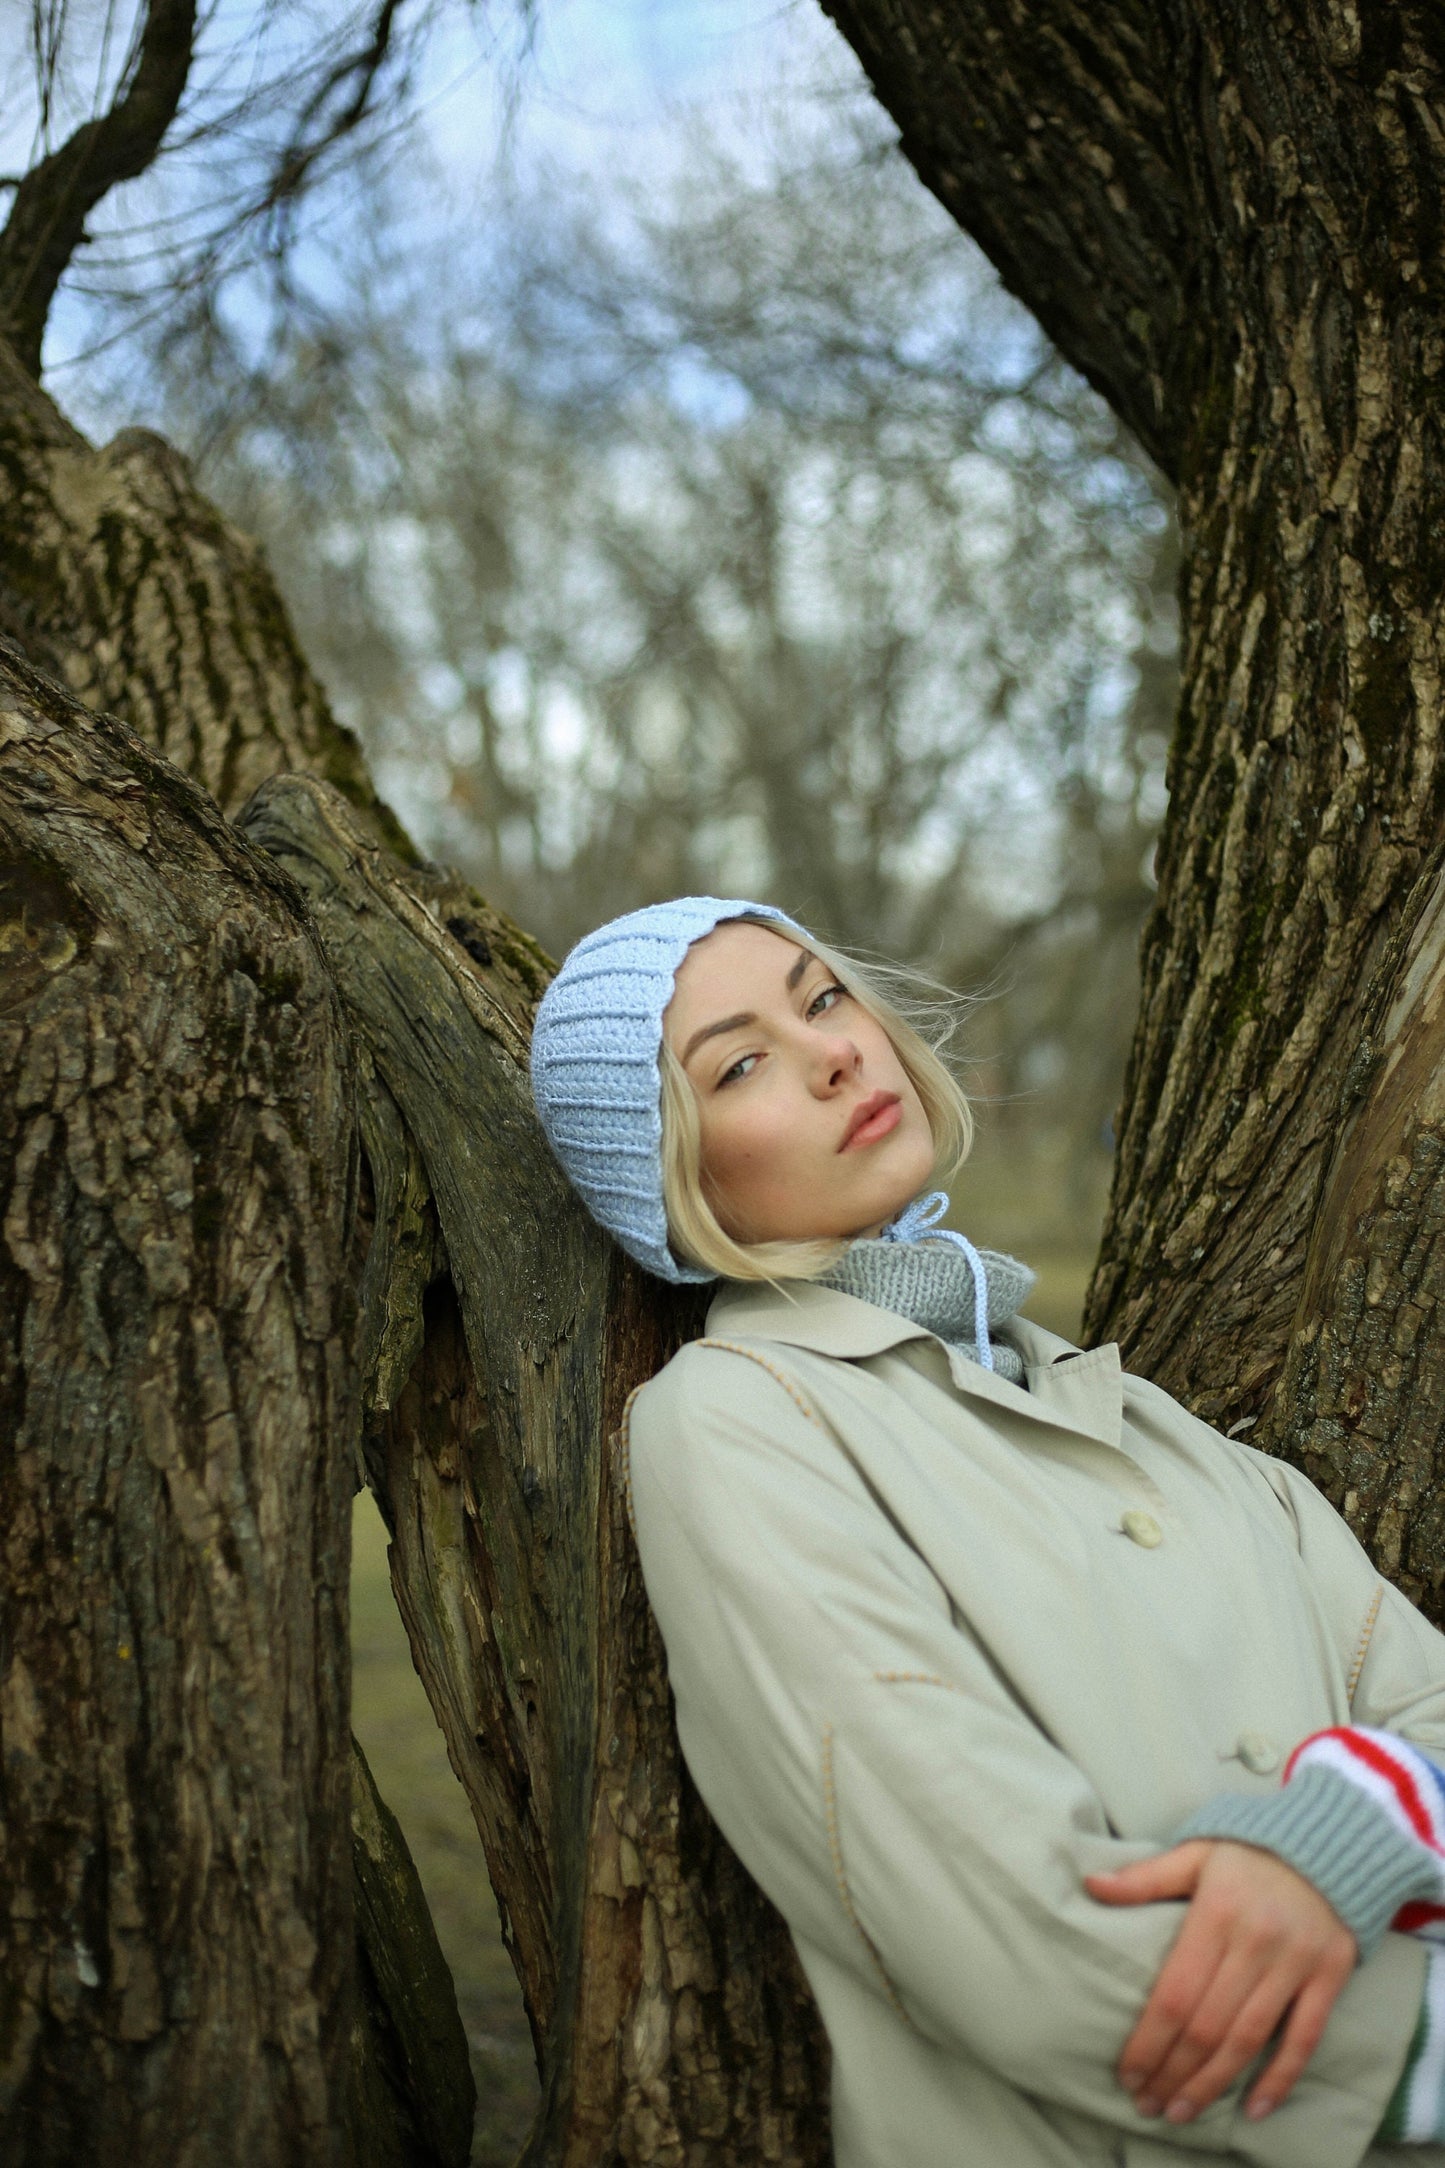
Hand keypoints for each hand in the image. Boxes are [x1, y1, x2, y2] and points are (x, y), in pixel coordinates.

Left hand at [1085, 1839, 1356, 2126]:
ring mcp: (1296, 1963)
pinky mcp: (1330, 1976)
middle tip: (1148, 2106)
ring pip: (1249, 2039)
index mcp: (1216, 1913)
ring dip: (1213, 2083)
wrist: (1332, 1840)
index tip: (1127, 2075)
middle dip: (1173, 2072)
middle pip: (1207, 2026)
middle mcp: (1256, 1942)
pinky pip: (1304, 2038)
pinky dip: (1280, 2078)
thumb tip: (1090, 1884)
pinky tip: (1252, 2109)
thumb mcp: (1196, 1852)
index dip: (1149, 2041)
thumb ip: (1146, 1877)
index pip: (1175, 1994)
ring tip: (1182, 2112)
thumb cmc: (1250, 1850)